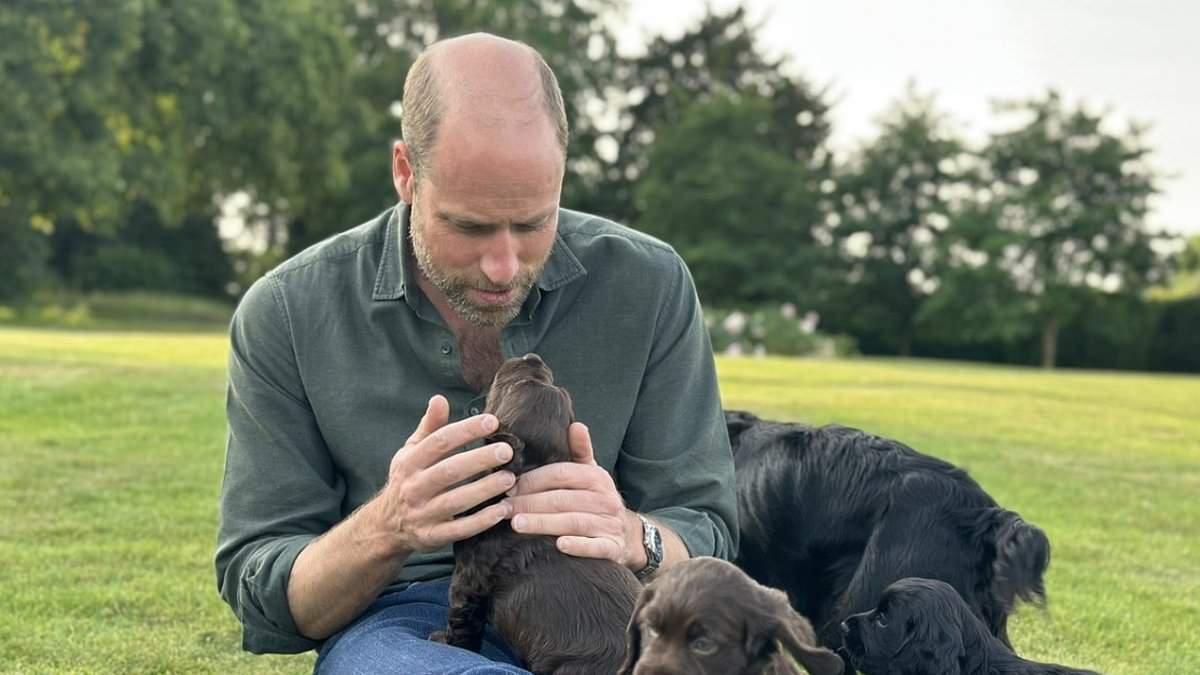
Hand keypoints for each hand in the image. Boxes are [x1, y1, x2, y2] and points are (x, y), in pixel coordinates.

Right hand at [373, 395, 515, 554]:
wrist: (386, 526)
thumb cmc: (408, 480)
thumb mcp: (411, 452)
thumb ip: (429, 428)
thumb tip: (439, 398)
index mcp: (410, 462)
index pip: (439, 442)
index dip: (466, 430)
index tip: (492, 421)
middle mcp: (414, 487)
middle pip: (449, 471)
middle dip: (479, 460)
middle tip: (507, 451)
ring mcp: (422, 514)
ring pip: (456, 501)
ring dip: (485, 490)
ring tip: (510, 479)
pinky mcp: (432, 537)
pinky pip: (459, 529)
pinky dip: (481, 521)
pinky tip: (503, 510)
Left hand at [503, 423, 646, 569]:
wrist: (627, 537)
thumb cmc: (596, 502)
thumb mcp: (591, 475)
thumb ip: (580, 451)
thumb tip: (576, 425)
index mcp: (597, 477)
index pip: (561, 474)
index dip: (533, 480)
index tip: (509, 487)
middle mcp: (606, 499)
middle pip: (563, 499)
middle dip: (530, 503)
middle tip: (504, 508)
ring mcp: (610, 524)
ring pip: (574, 522)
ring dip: (544, 523)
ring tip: (517, 524)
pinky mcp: (613, 548)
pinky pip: (595, 547)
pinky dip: (579, 546)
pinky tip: (560, 546)